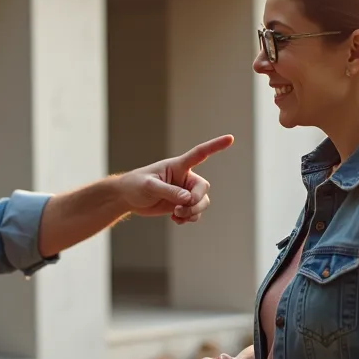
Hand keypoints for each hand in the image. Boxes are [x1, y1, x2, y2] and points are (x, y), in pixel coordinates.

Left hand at [117, 135, 233, 222]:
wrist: (128, 198)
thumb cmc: (136, 185)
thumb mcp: (150, 187)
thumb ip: (169, 191)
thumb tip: (187, 199)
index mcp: (178, 166)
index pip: (200, 154)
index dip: (216, 146)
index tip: (231, 138)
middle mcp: (185, 177)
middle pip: (203, 189)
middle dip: (195, 202)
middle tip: (179, 210)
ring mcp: (184, 192)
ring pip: (202, 203)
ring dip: (192, 212)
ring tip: (176, 216)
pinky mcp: (181, 205)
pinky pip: (195, 213)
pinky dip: (189, 219)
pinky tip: (175, 220)